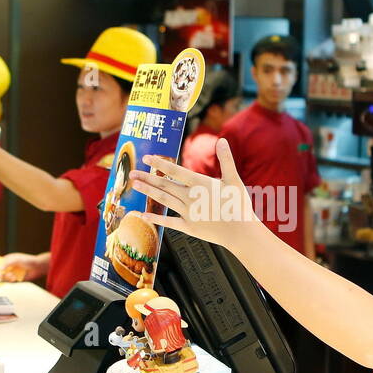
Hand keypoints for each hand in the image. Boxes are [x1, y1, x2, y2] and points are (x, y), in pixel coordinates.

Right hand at [0, 253, 46, 281]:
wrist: (37, 267)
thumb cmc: (27, 260)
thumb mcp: (15, 259)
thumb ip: (6, 263)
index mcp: (6, 261)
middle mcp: (7, 267)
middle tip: (0, 276)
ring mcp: (11, 273)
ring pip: (3, 278)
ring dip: (6, 278)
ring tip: (12, 275)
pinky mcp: (15, 280)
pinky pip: (9, 282)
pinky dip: (10, 281)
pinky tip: (15, 278)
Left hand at [129, 138, 257, 248]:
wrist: (240, 232)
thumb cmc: (238, 204)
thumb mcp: (234, 179)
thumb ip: (226, 159)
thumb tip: (222, 140)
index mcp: (200, 184)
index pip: (175, 171)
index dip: (159, 163)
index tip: (147, 158)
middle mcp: (190, 197)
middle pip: (165, 185)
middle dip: (147, 178)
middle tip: (132, 173)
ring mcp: (188, 213)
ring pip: (164, 199)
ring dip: (149, 192)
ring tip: (136, 186)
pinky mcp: (189, 227)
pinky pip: (169, 222)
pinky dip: (156, 218)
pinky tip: (143, 214)